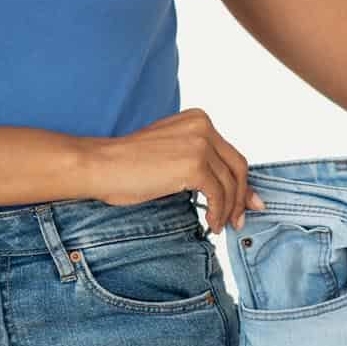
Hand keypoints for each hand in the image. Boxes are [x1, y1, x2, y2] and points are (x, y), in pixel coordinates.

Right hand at [77, 107, 267, 234]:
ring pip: (230, 184)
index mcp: (198, 119)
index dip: (241, 182)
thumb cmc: (128, 164)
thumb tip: (231, 187)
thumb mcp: (172, 155)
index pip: (231, 154)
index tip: (245, 204)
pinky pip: (218, 194)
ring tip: (219, 225)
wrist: (101, 165)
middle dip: (242, 197)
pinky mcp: (193, 165)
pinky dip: (217, 213)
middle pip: (238, 167)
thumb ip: (200, 162)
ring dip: (228, 209)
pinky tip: (210, 223)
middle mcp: (203, 127)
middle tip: (239, 220)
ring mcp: (199, 144)